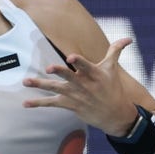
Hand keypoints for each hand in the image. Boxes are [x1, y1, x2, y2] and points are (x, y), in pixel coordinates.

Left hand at [22, 37, 138, 135]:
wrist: (115, 115)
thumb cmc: (113, 88)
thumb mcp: (113, 69)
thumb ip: (115, 51)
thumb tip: (129, 38)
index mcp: (95, 74)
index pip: (86, 66)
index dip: (79, 61)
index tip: (71, 57)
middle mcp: (84, 85)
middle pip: (69, 77)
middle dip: (60, 72)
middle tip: (49, 68)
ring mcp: (75, 95)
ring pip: (56, 88)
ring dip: (40, 85)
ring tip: (26, 81)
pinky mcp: (69, 105)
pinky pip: (52, 103)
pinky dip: (38, 103)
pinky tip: (25, 103)